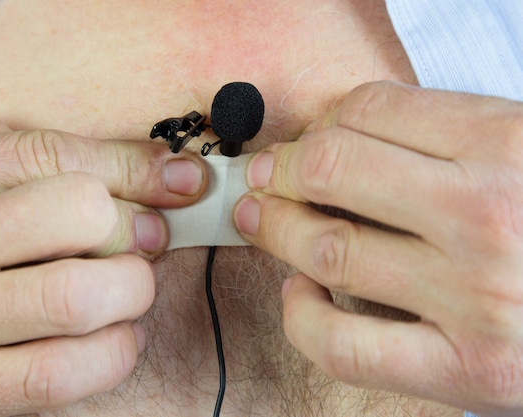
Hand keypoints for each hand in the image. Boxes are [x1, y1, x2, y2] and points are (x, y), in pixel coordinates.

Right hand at [0, 114, 206, 415]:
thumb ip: (40, 159)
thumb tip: (166, 173)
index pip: (62, 158)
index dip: (141, 171)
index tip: (182, 184)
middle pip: (82, 217)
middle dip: (135, 231)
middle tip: (141, 244)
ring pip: (77, 297)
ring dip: (130, 294)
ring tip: (124, 293)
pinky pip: (54, 375)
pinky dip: (109, 357)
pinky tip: (110, 341)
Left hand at [234, 81, 522, 415]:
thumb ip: (445, 136)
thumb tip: (340, 134)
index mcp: (508, 145)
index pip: (371, 109)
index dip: (321, 121)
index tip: (304, 140)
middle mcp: (487, 216)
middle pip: (332, 169)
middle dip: (280, 167)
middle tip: (265, 174)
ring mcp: (474, 296)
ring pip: (327, 248)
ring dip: (275, 228)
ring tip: (263, 219)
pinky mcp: (467, 370)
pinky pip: (344, 345)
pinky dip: (300, 316)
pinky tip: (299, 291)